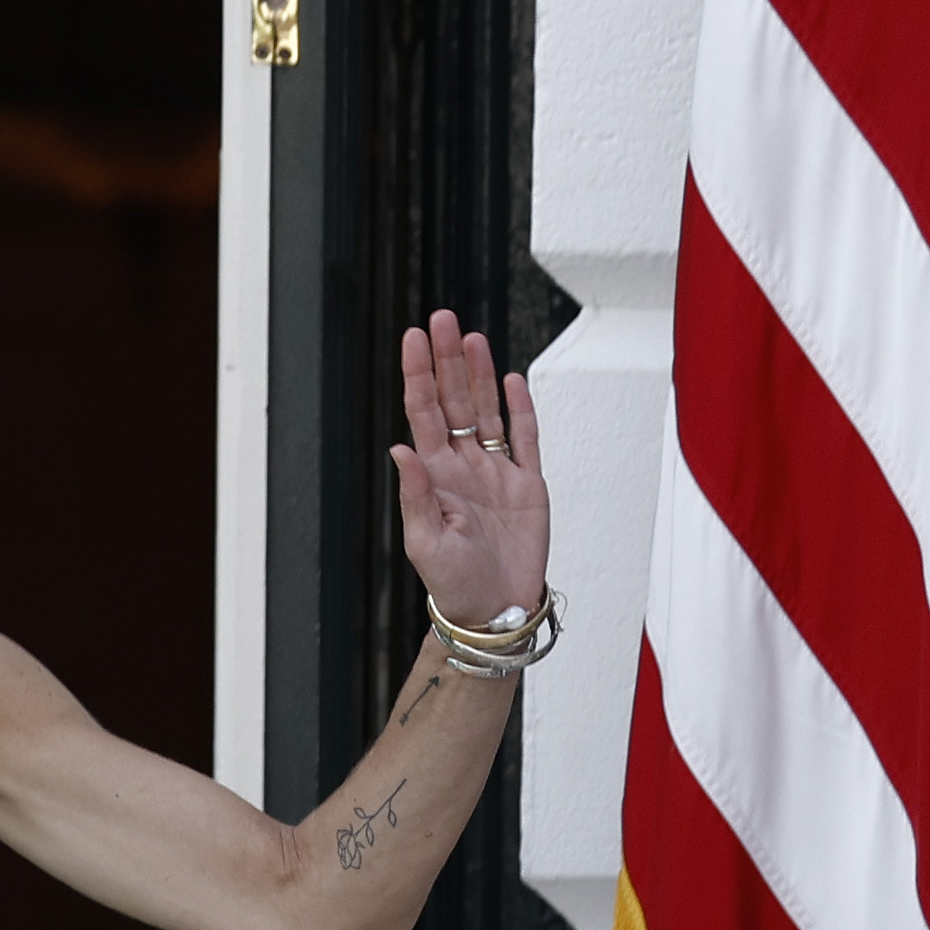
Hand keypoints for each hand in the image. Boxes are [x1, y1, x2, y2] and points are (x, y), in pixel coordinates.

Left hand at [386, 310, 552, 629]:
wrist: (494, 609)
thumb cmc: (454, 582)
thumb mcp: (426, 543)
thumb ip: (415, 496)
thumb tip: (401, 451)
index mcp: (435, 475)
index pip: (423, 413)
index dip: (418, 374)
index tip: (413, 339)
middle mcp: (463, 465)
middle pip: (453, 400)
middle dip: (447, 360)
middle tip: (441, 319)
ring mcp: (496, 471)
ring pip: (487, 410)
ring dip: (479, 374)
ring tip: (471, 338)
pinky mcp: (528, 483)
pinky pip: (526, 438)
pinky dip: (521, 408)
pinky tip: (512, 380)